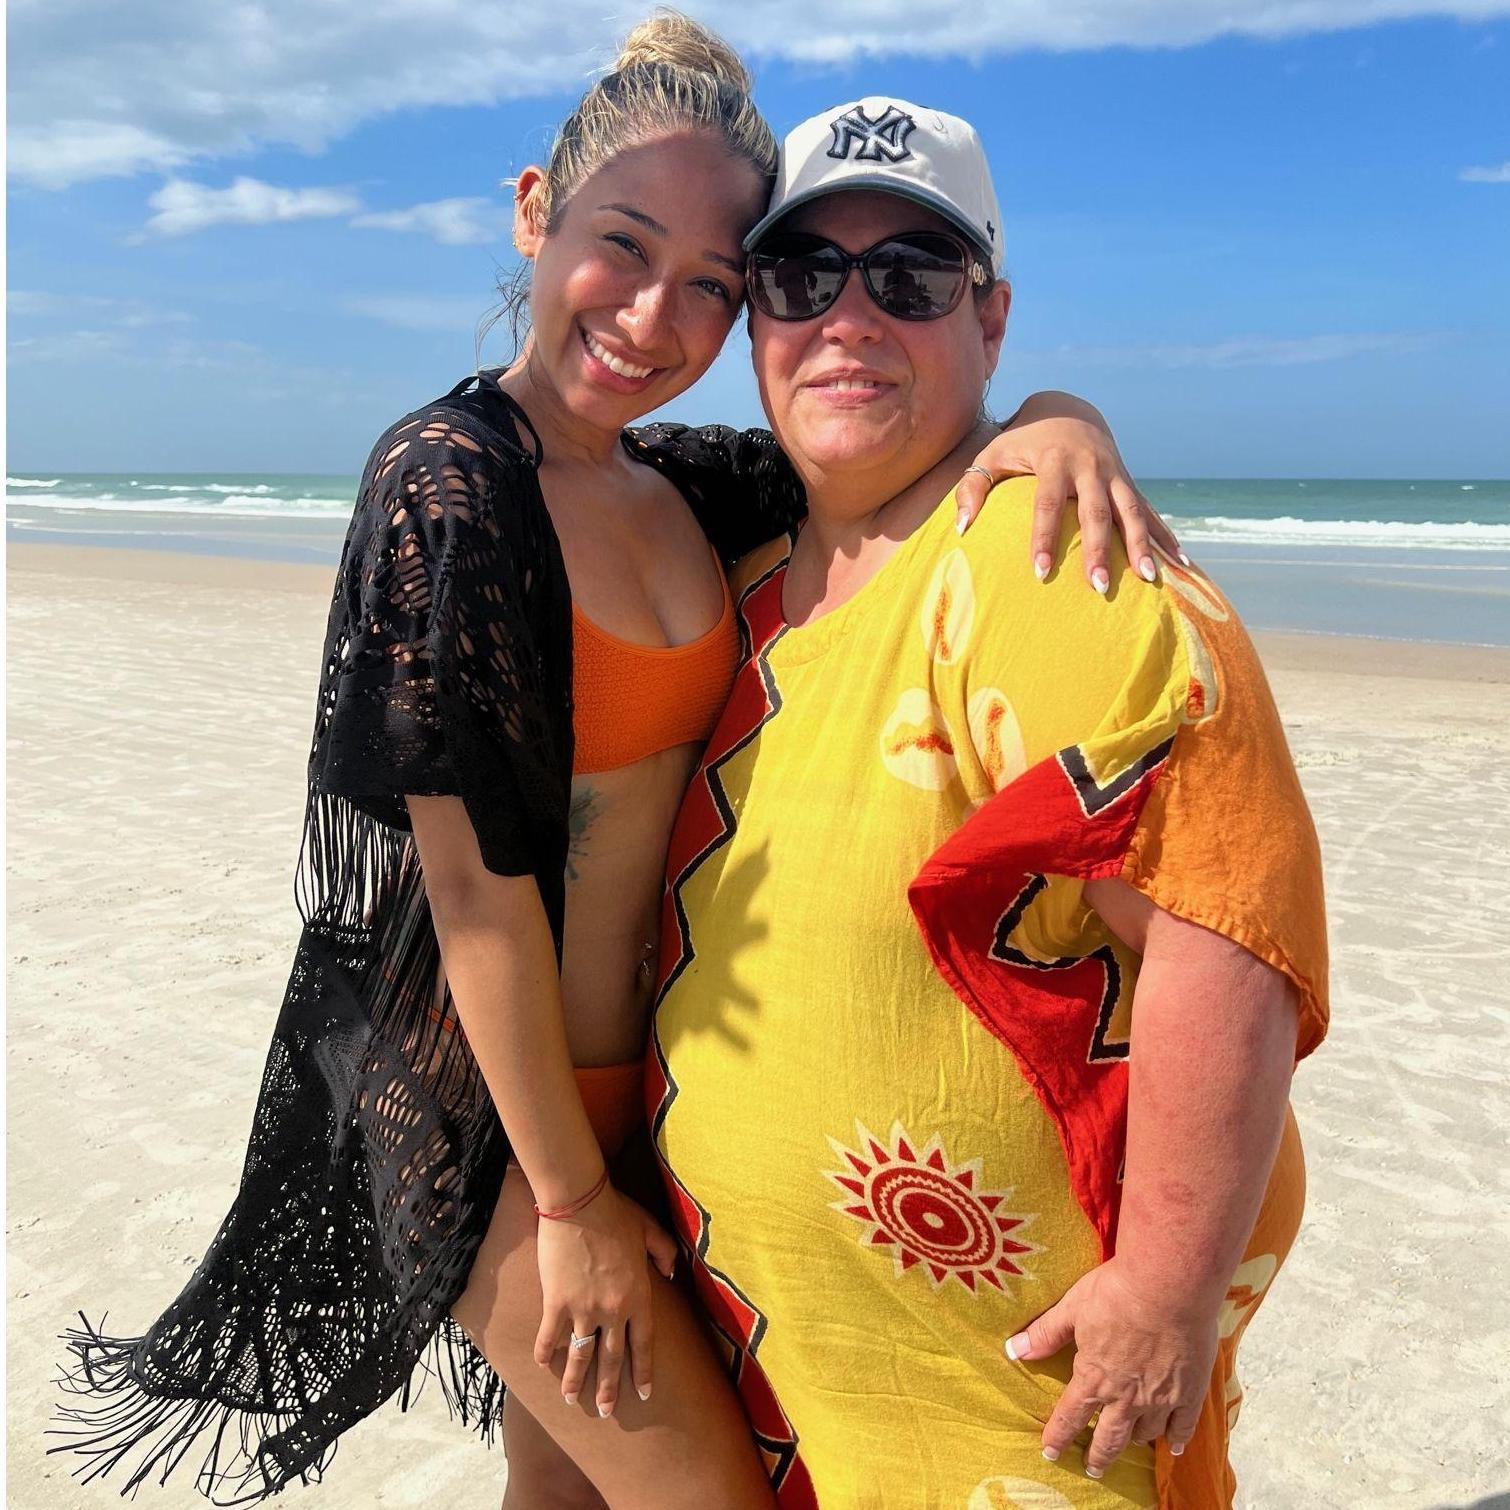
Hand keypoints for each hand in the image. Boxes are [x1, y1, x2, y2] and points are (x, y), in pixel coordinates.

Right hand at [533, 1183, 678, 1417]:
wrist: (580, 1203)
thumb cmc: (617, 1212)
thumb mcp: (651, 1230)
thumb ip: (665, 1253)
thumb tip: (673, 1272)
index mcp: (639, 1296)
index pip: (644, 1344)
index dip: (642, 1371)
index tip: (642, 1394)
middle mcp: (614, 1310)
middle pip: (612, 1358)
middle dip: (608, 1389)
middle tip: (604, 1412)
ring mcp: (584, 1308)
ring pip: (581, 1355)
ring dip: (576, 1381)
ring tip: (570, 1400)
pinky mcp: (557, 1301)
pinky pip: (550, 1335)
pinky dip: (545, 1351)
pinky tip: (542, 1365)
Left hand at [954, 392, 1184, 589]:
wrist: (1067, 409)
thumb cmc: (1021, 440)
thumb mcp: (991, 454)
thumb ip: (972, 488)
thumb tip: (961, 528)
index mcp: (1055, 461)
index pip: (1048, 504)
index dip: (1044, 537)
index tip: (1039, 572)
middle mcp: (1091, 467)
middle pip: (1096, 513)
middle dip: (1100, 551)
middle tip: (1098, 588)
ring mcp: (1115, 474)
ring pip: (1132, 512)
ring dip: (1141, 546)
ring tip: (1148, 580)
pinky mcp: (1129, 482)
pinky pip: (1150, 511)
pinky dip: (1164, 536)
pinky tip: (1179, 562)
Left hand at [1004, 1259, 1215, 1477]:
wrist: (1168, 1287)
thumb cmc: (1116, 1292)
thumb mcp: (1072, 1308)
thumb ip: (1045, 1333)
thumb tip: (1012, 1351)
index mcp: (1094, 1377)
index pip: (1070, 1415)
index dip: (1058, 1436)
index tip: (1050, 1452)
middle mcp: (1126, 1397)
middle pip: (1109, 1438)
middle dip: (1098, 1456)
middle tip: (1092, 1469)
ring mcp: (1160, 1398)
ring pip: (1145, 1432)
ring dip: (1134, 1441)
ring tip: (1128, 1445)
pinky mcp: (1190, 1391)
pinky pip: (1183, 1425)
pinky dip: (1177, 1439)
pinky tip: (1174, 1447)